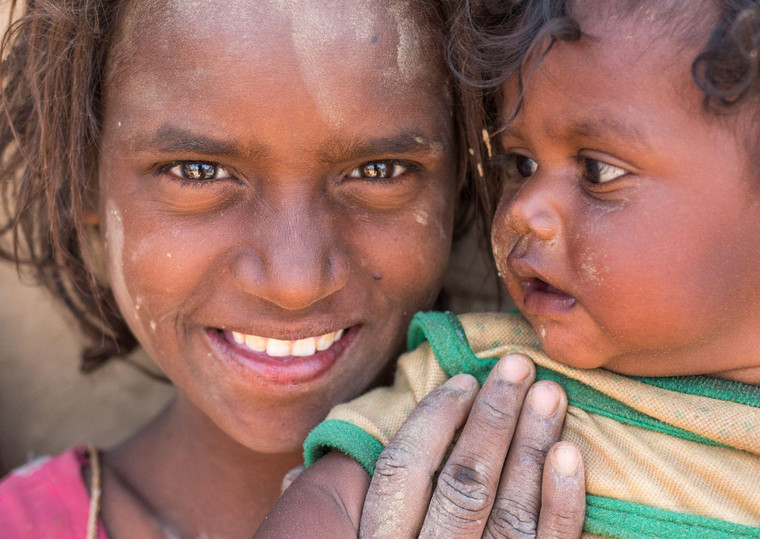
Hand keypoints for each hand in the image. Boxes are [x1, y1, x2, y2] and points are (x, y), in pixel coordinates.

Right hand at [360, 353, 584, 537]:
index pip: (403, 471)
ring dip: (532, 446)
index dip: (434, 419)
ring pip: (510, 512)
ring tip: (550, 394)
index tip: (464, 380)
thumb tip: (310, 472)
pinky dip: (563, 503)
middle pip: (464, 483)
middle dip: (494, 417)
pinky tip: (571, 454)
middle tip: (518, 367)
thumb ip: (341, 507)